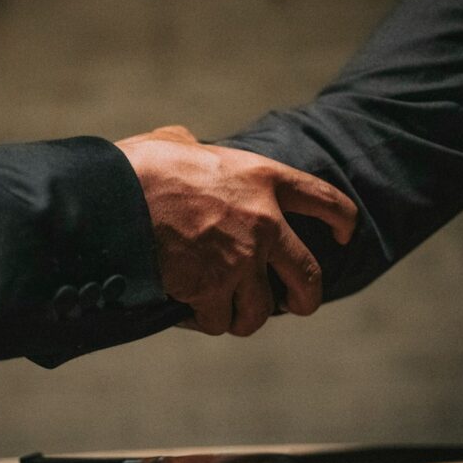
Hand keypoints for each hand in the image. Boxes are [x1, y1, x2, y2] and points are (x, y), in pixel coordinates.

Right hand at [116, 126, 356, 336]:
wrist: (116, 198)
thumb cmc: (141, 166)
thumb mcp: (178, 141)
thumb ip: (198, 150)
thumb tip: (186, 146)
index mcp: (262, 178)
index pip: (325, 200)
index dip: (342, 220)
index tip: (346, 234)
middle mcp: (264, 223)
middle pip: (309, 275)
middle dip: (307, 297)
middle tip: (298, 304)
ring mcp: (240, 261)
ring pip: (261, 312)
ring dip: (244, 315)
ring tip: (226, 312)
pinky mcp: (211, 289)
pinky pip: (218, 321)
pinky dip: (205, 320)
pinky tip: (189, 312)